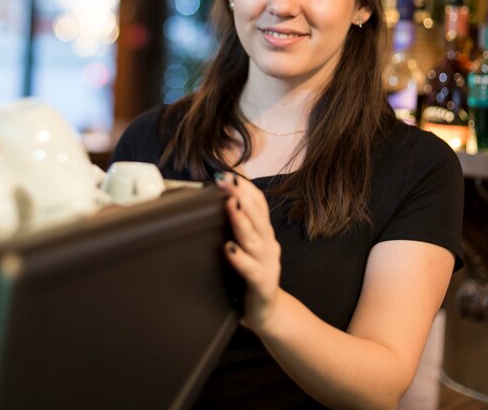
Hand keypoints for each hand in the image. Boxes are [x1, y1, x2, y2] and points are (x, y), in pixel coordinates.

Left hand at [215, 172, 281, 332]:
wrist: (268, 315)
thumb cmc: (251, 277)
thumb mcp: (246, 247)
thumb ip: (237, 227)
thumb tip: (219, 200)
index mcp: (264, 234)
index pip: (258, 203)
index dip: (245, 188)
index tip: (228, 173)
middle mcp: (268, 245)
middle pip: (257, 215)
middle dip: (241, 195)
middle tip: (227, 180)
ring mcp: (267, 264)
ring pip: (254, 239)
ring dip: (241, 220)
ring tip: (229, 205)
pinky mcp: (262, 284)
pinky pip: (250, 270)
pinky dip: (240, 258)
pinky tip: (229, 249)